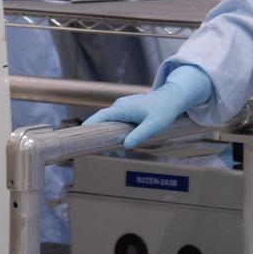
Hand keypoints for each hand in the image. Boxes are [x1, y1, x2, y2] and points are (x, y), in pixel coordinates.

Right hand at [84, 65, 212, 147]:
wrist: (172, 99)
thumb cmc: (163, 111)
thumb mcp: (153, 126)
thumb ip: (139, 135)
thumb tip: (125, 145)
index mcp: (122, 109)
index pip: (99, 118)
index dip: (88, 127)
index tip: (80, 138)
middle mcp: (119, 107)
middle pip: (101, 121)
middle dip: (97, 136)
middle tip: (94, 152)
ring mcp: (123, 108)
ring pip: (109, 123)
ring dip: (108, 138)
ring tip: (111, 154)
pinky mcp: (128, 112)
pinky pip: (116, 123)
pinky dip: (115, 134)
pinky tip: (122, 148)